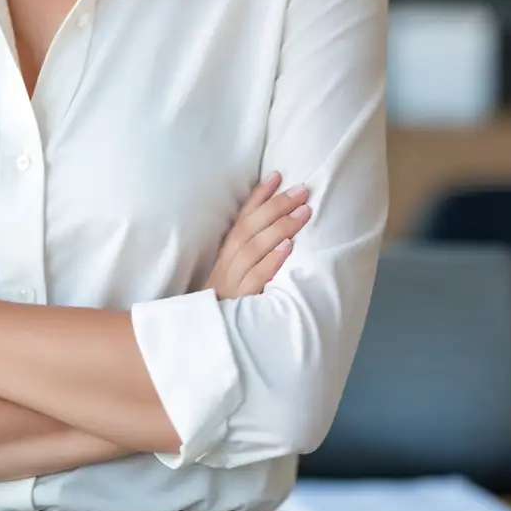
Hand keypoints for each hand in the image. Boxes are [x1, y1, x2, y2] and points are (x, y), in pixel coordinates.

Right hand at [205, 174, 310, 299]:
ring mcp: (233, 280)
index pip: (243, 217)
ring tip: (303, 212)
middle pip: (251, 227)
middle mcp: (228, 261)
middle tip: (302, 190)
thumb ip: (250, 251)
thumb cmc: (228, 301)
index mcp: (227, 252)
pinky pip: (256, 277)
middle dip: (277, 205)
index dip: (259, 195)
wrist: (206, 335)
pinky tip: (288, 247)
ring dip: (280, 227)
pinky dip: (271, 260)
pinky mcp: (241, 299)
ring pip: (255, 247)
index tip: (277, 175)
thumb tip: (277, 226)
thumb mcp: (233, 273)